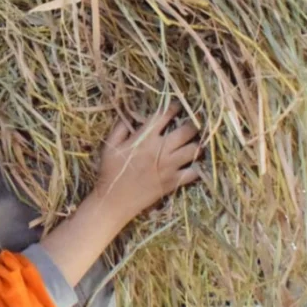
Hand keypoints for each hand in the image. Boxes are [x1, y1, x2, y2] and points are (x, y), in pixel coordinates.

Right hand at [38, 104, 201, 288]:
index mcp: (144, 138)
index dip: (175, 107)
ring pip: (195, 150)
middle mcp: (160, 150)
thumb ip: (120, 128)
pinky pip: (194, 173)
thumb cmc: (109, 172)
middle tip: (194, 123)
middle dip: (193, 124)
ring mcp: (169, 167)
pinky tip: (194, 164)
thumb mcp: (110, 146)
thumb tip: (130, 114)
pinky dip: (197, 167)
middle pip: (187, 130)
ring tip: (196, 142)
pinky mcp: (173, 182)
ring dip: (197, 144)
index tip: (178, 105)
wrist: (113, 201)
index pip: (165, 115)